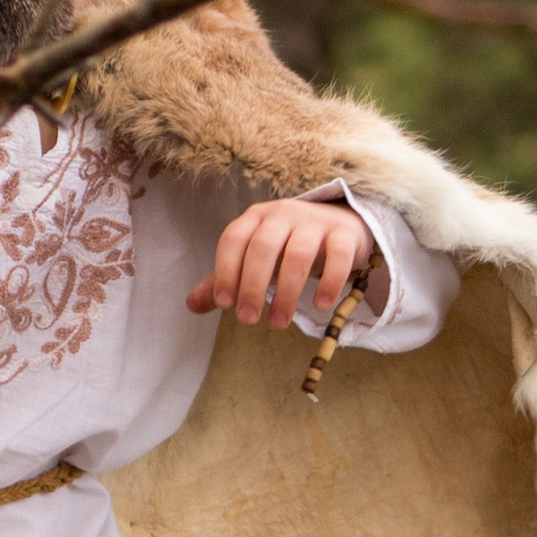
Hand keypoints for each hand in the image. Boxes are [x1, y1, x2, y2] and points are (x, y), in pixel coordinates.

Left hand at [188, 197, 379, 330]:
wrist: (339, 224)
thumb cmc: (287, 246)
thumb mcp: (255, 258)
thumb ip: (226, 278)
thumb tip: (191, 306)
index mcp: (255, 218)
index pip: (234, 239)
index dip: (225, 270)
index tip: (224, 304)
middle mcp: (282, 214)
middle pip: (263, 247)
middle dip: (252, 286)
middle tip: (247, 320)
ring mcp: (315, 221)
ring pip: (298, 254)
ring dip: (287, 292)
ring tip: (278, 322)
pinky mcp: (344, 233)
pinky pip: (337, 255)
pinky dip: (329, 281)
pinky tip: (320, 305)